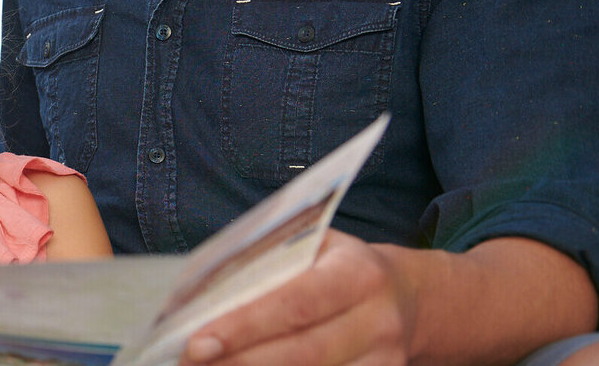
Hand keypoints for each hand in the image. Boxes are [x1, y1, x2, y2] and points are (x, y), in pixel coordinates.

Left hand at [181, 231, 415, 364]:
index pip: (297, 303)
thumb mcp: (311, 245)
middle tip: (191, 364)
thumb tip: (196, 295)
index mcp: (358, 273)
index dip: (246, 326)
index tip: (198, 342)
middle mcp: (379, 320)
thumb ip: (263, 262)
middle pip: (304, 352)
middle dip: (241, 362)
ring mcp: (384, 360)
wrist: (407, 299)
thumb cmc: (337, 267)